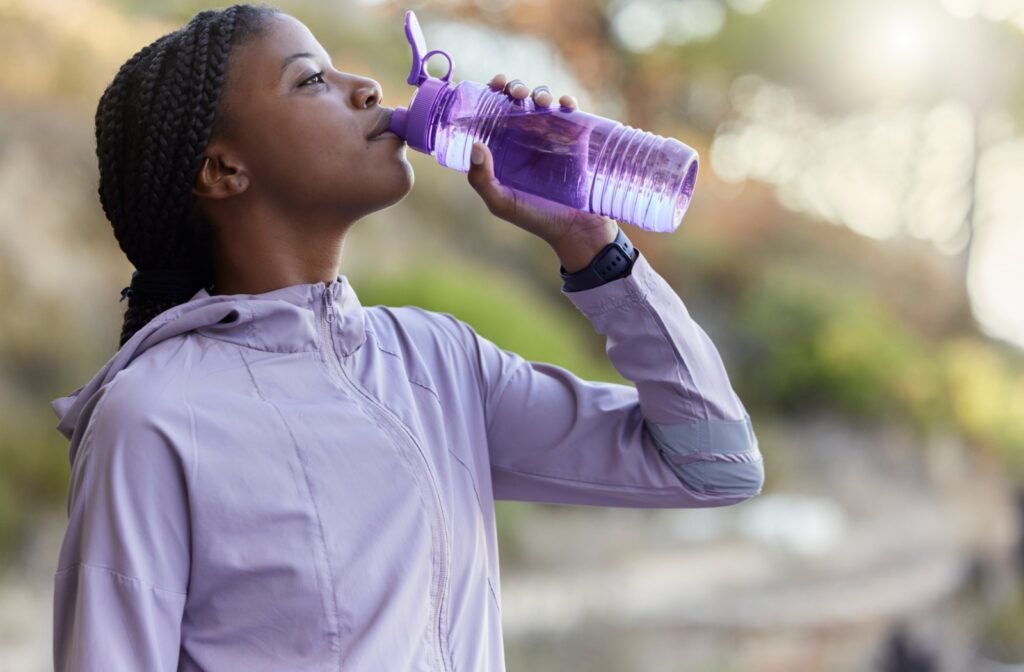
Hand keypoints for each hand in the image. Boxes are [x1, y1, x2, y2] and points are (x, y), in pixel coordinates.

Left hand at [467, 73, 618, 268]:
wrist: (576, 230)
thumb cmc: (535, 218)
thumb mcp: (502, 203)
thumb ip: (482, 180)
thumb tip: (475, 146)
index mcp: (504, 148)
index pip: (493, 112)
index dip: (491, 93)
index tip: (493, 85)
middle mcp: (525, 138)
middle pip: (518, 101)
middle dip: (516, 89)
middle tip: (516, 94)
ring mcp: (552, 136)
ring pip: (544, 102)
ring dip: (541, 93)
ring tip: (541, 101)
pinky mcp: (576, 139)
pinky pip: (571, 113)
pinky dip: (568, 102)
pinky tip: (565, 105)